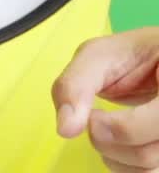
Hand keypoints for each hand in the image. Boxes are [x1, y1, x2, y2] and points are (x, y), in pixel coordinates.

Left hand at [52, 27, 158, 168]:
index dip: (120, 128)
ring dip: (116, 160)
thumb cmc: (134, 56)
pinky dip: (127, 169)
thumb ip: (77, 84)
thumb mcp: (101, 55)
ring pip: (151, 172)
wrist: (156, 66)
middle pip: (150, 154)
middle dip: (108, 142)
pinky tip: (120, 147)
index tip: (94, 115)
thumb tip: (66, 128)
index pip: (158, 121)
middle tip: (95, 119)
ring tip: (106, 133)